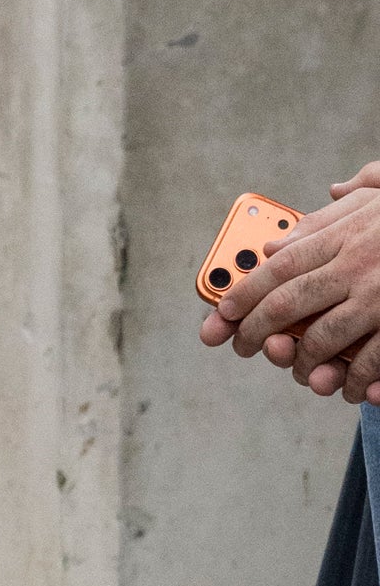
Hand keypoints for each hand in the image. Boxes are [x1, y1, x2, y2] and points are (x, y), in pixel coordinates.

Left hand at [200, 167, 379, 395]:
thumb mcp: (377, 197)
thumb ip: (335, 211)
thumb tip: (292, 228)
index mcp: (344, 233)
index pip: (278, 265)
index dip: (244, 292)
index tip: (221, 313)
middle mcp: (357, 264)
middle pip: (289, 302)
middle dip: (258, 331)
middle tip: (243, 348)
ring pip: (325, 337)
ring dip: (305, 362)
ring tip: (299, 372)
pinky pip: (373, 358)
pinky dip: (357, 378)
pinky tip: (350, 389)